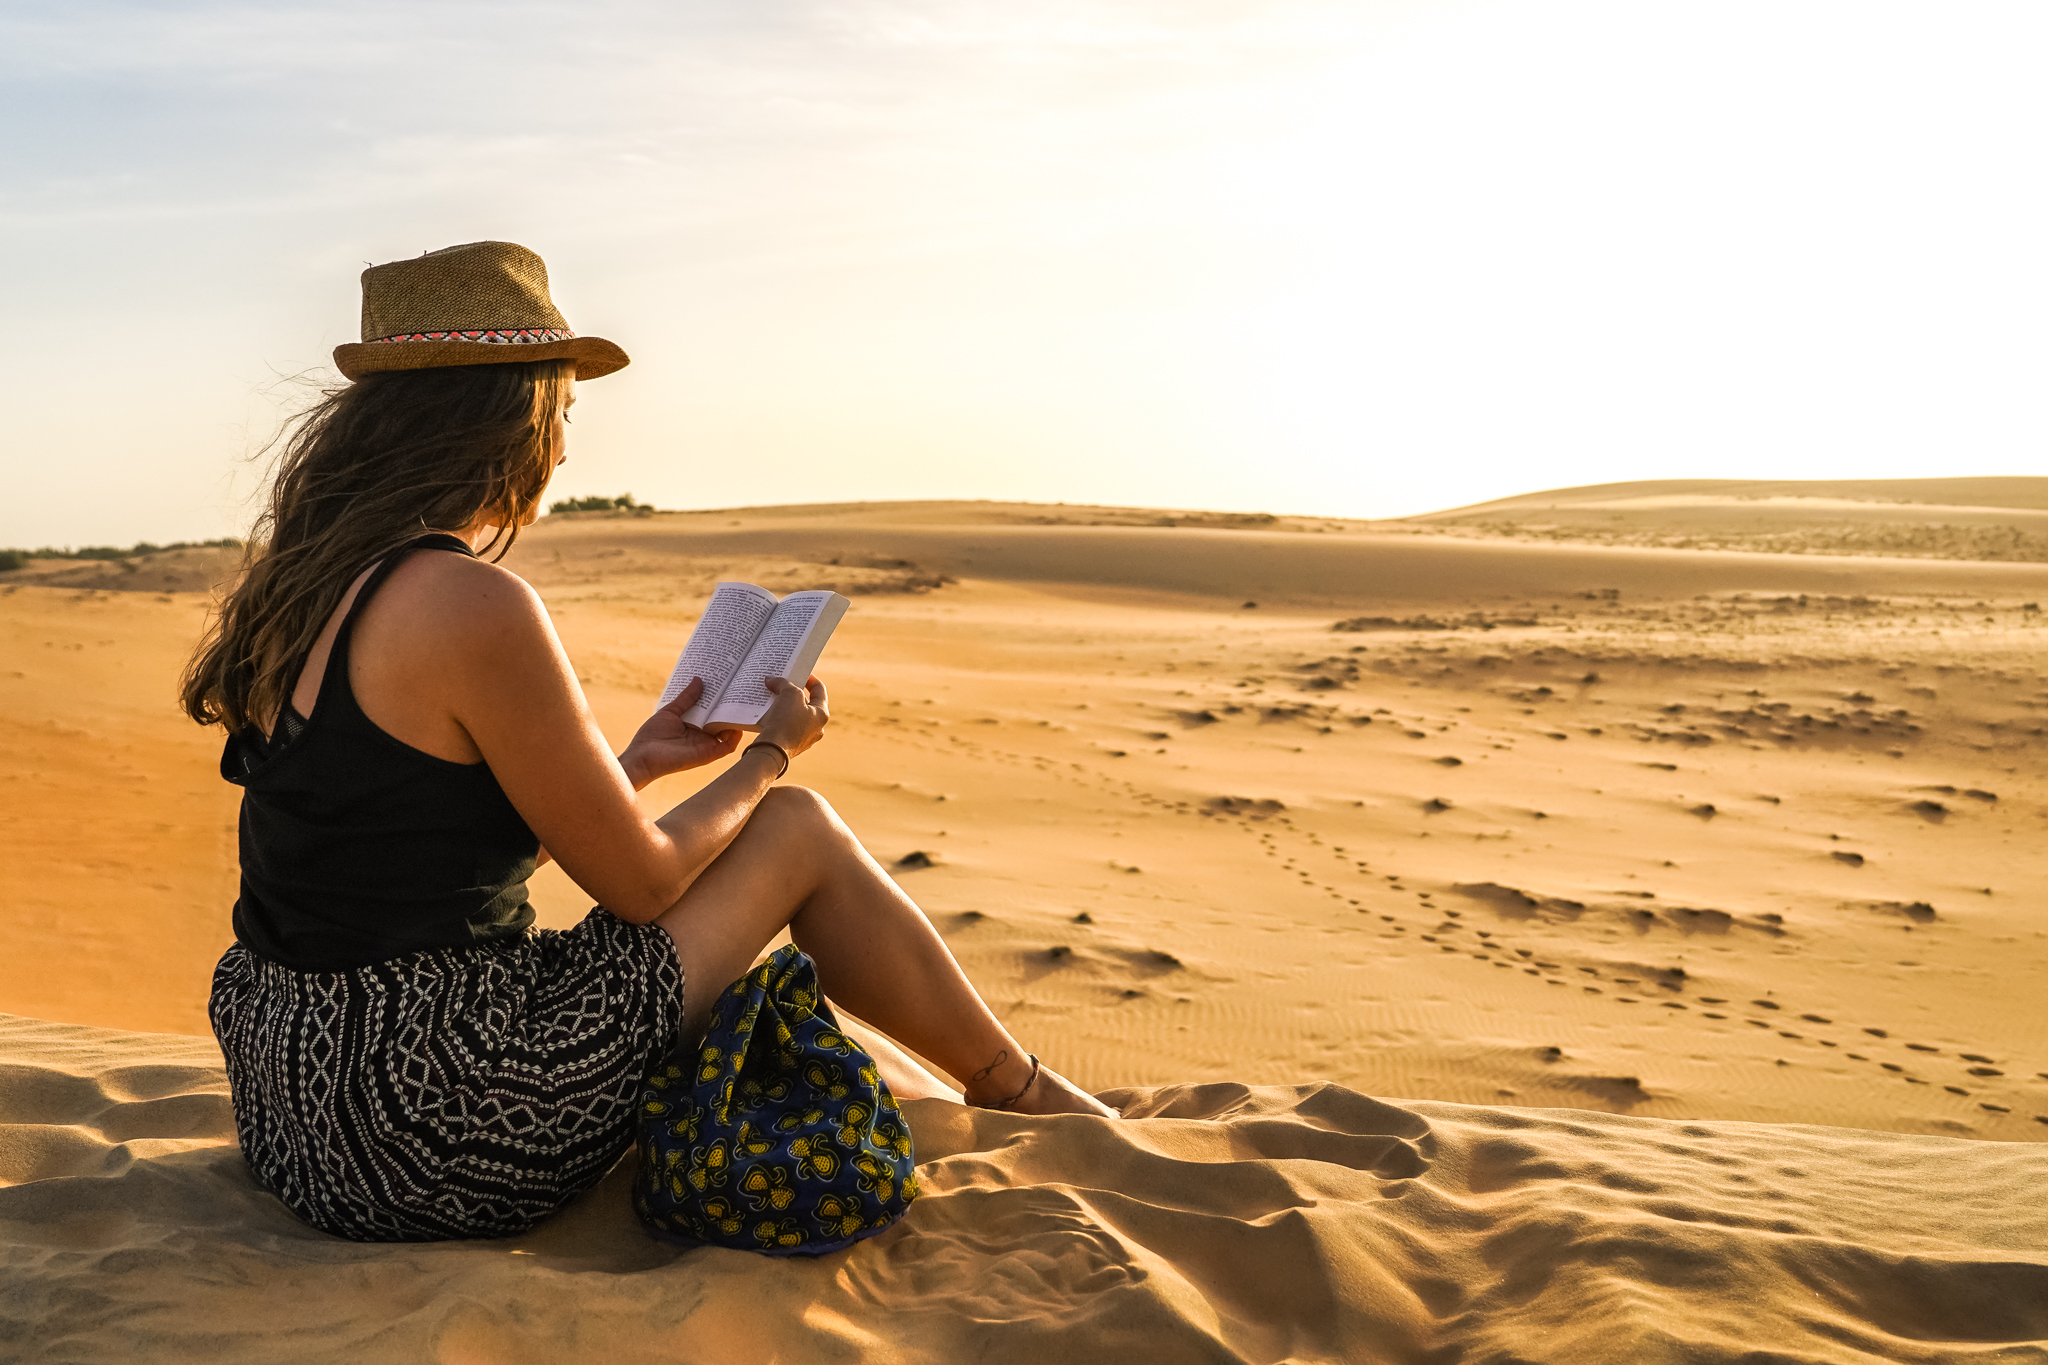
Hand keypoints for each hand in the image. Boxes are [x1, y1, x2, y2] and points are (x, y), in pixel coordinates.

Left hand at [618, 677, 742, 787]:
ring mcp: (706, 744)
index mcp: (694, 725)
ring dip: (736, 719)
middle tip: (738, 689)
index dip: (720, 700)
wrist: (643, 756)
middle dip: (731, 706)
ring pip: (729, 732)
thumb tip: (699, 680)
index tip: (727, 685)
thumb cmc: (652, 736)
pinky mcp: (708, 753)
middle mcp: (702, 735)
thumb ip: (686, 698)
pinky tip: (737, 722)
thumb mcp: (671, 711)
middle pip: (722, 720)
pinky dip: (735, 735)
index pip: (712, 711)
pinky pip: (728, 746)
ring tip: (741, 702)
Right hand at [755, 674, 829, 758]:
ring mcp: (804, 738)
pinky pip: (785, 727)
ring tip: (772, 696)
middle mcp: (816, 728)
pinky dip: (778, 718)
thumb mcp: (789, 694)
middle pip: (806, 703)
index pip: (819, 690)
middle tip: (781, 684)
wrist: (772, 751)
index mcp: (822, 714)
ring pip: (795, 716)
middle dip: (793, 692)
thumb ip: (783, 683)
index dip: (809, 678)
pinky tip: (767, 713)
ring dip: (784, 705)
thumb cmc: (786, 722)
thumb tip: (771, 680)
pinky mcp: (790, 745)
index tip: (797, 671)